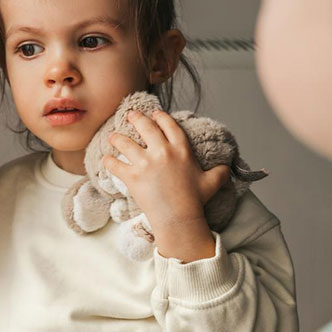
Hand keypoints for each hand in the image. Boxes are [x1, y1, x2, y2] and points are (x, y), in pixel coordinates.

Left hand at [103, 110, 229, 261]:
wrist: (178, 217)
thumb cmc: (195, 200)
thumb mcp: (213, 182)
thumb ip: (219, 171)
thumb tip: (226, 166)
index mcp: (181, 150)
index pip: (169, 125)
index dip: (160, 117)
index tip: (154, 113)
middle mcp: (162, 152)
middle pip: (145, 127)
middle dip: (136, 118)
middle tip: (130, 115)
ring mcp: (145, 163)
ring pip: (125, 142)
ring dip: (117, 138)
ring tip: (112, 136)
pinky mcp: (132, 176)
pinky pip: (115, 164)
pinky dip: (108, 161)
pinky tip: (105, 159)